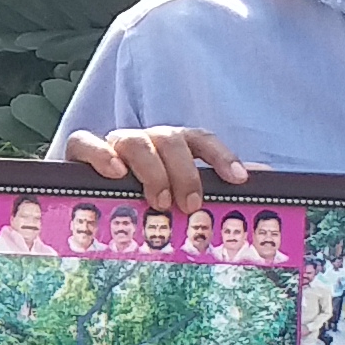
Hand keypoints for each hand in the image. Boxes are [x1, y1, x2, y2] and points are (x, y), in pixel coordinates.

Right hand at [59, 125, 252, 220]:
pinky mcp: (78, 152)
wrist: (79, 202)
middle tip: (191, 205)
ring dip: (152, 170)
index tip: (238, 180)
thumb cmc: (135, 202)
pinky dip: (101, 154)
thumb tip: (265, 177)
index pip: (200, 139)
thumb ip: (216, 184)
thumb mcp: (178, 197)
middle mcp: (144, 140)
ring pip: (135, 140)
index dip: (220, 156)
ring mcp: (111, 144)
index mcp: (171, 147)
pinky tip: (115, 173)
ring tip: (159, 200)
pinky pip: (86, 142)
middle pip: (169, 139)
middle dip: (185, 171)